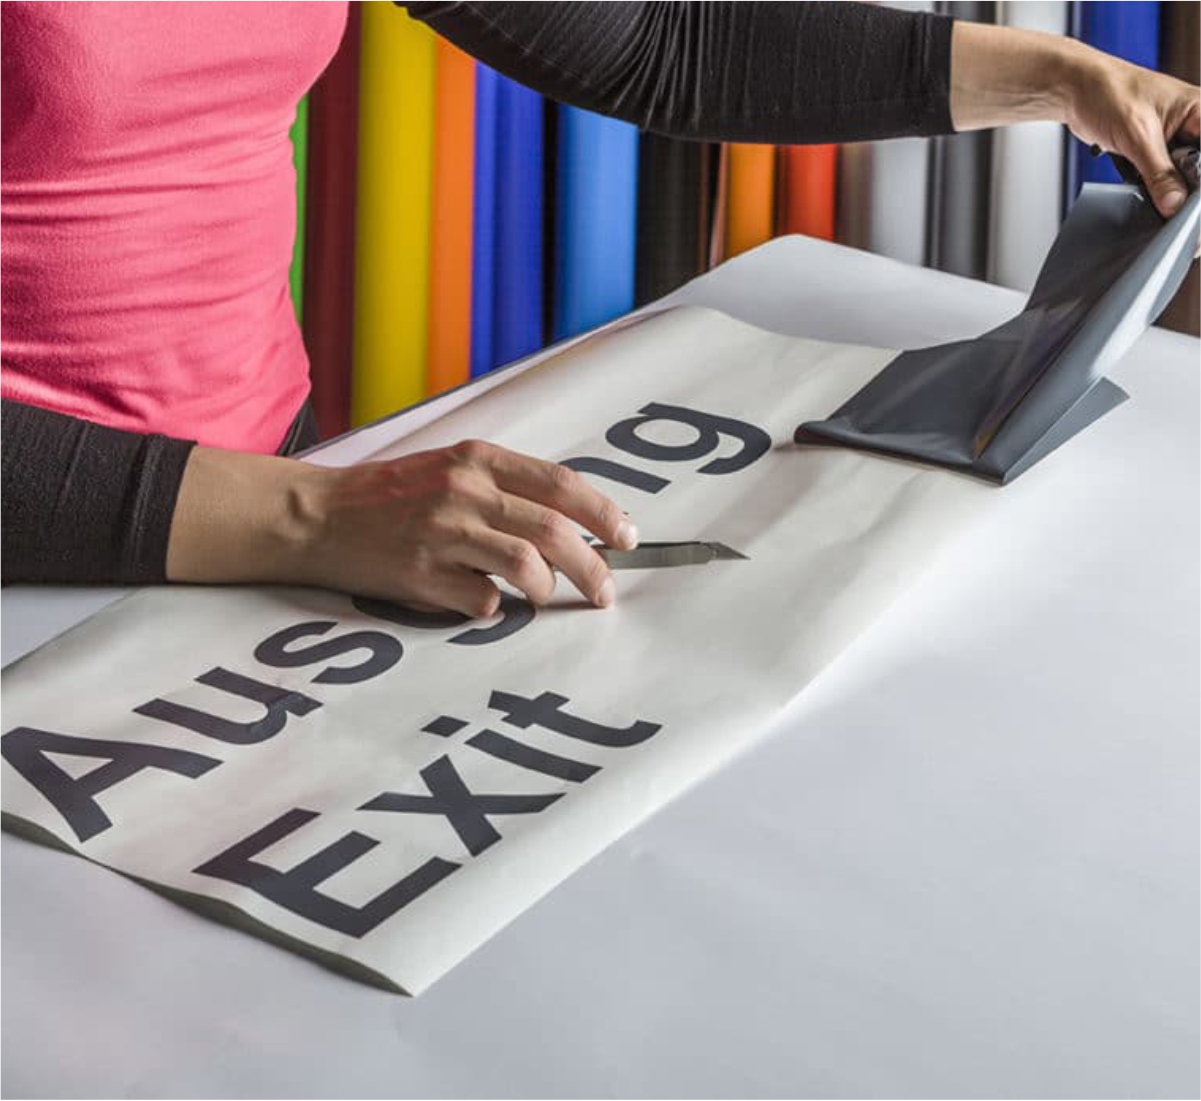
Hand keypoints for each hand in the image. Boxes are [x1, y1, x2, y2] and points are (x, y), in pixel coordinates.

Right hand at [166, 440, 637, 615]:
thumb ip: (504, 487)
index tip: (627, 538)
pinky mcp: (421, 574)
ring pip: (526, 566)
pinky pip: (481, 601)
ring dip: (547, 590)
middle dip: (593, 566)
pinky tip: (479, 601)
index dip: (604, 513)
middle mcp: (464, 491)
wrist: (317, 514)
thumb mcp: (449, 468)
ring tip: (544, 598)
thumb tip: (568, 524)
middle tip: (605, 591)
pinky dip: (492, 608)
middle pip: (554, 530)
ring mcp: (442, 533)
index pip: (560, 483)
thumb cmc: (389, 496)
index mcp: (478, 459)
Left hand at [950, 22, 1200, 217]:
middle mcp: (1193, 126)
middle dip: (1187, 192)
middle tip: (1175, 214)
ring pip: (1181, 177)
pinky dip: (1153, 189)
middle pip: (1199, 171)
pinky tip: (1147, 197)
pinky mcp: (1153, 153)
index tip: (1191, 207)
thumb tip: (1175, 204)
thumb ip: (1159, 173)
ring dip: (1168, 193)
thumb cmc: (1109, 92)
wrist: (1075, 91)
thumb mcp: (1138, 136)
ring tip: (1159, 206)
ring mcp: (1173, 141)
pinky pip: (1161, 178)